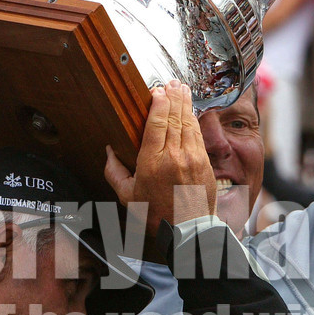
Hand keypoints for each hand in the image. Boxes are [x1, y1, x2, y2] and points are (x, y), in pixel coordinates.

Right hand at [104, 81, 216, 233]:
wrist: (188, 231)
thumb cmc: (156, 215)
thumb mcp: (127, 197)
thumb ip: (114, 172)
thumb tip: (108, 152)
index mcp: (152, 163)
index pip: (157, 123)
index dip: (158, 104)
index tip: (156, 92)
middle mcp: (174, 157)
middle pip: (174, 118)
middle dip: (173, 97)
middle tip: (171, 83)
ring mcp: (192, 158)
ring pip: (188, 123)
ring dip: (185, 103)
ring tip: (181, 88)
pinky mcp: (204, 162)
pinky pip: (198, 135)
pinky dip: (194, 119)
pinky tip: (190, 111)